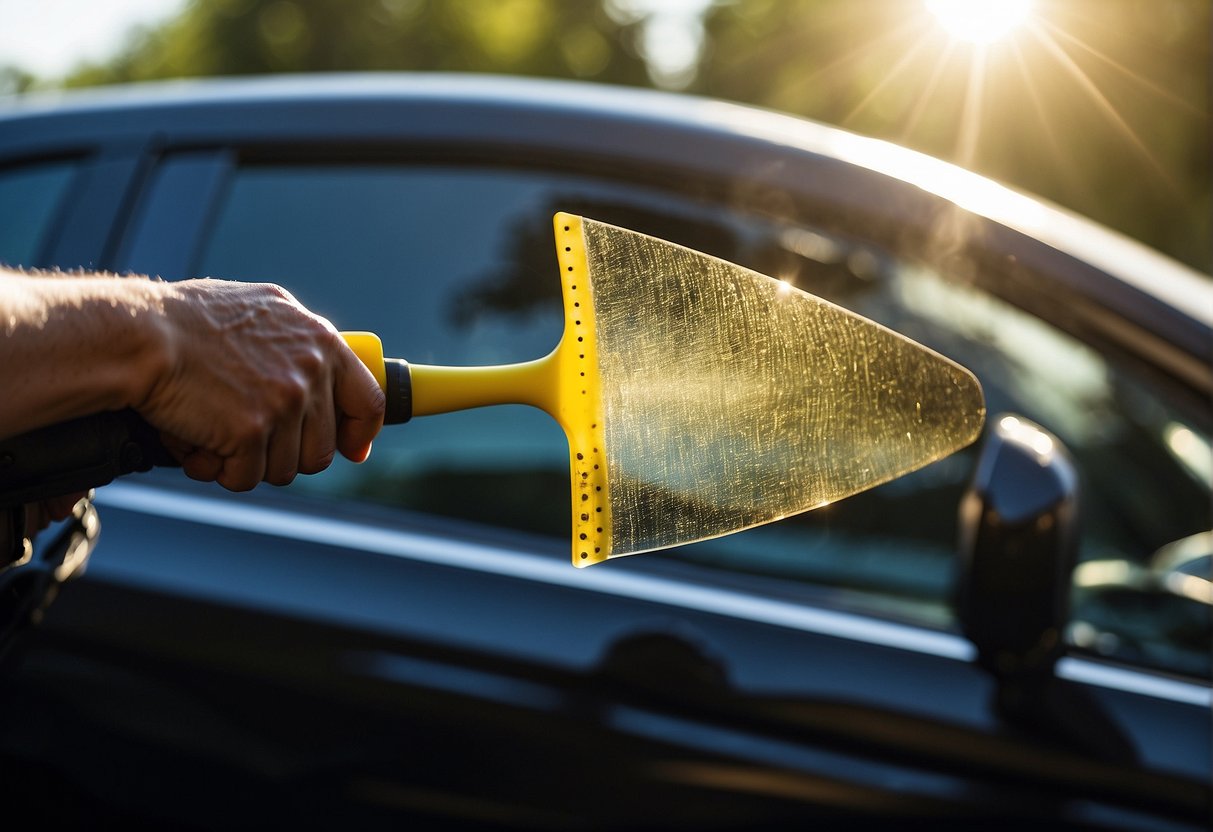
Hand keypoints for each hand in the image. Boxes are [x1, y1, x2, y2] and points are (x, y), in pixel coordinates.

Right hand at [139, 280, 385, 490]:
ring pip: (284, 469)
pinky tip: (195, 441)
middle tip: (249, 441)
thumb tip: (320, 373)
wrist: (139, 334)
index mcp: (319, 340)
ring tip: (213, 431)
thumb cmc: (186, 319)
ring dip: (247, 462)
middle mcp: (309, 372)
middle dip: (285, 455)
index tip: (351, 449)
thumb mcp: (260, 310)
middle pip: (321, 450)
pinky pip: (244, 478)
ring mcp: (284, 403)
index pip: (368, 401)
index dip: (359, 433)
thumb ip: (297, 343)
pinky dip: (217, 469)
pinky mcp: (252, 432)